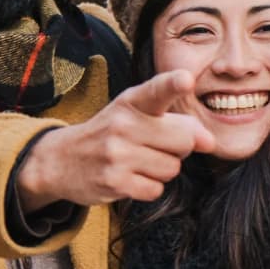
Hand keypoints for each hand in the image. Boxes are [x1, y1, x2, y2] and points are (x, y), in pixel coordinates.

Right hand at [16, 69, 215, 209]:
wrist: (60, 160)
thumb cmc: (111, 133)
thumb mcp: (137, 116)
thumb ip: (177, 123)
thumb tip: (209, 142)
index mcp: (131, 101)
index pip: (156, 90)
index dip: (173, 84)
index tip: (187, 79)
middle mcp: (123, 124)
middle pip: (183, 140)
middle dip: (180, 148)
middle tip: (157, 145)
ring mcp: (117, 154)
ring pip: (172, 168)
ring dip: (163, 169)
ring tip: (140, 161)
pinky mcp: (114, 182)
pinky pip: (156, 190)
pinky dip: (149, 187)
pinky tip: (131, 177)